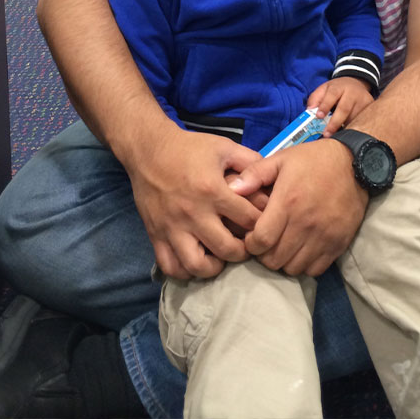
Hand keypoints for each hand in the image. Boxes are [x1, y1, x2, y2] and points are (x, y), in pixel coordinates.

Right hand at [126, 125, 263, 279]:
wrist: (149, 150)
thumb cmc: (189, 148)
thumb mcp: (224, 147)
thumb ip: (250, 162)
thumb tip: (270, 179)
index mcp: (212, 191)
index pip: (248, 220)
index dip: (262, 224)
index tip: (263, 224)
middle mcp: (193, 213)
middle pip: (227, 249)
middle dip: (243, 251)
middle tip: (246, 246)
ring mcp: (172, 228)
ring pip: (197, 265)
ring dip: (214, 267)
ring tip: (220, 257)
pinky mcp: (155, 235)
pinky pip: (170, 266)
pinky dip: (185, 271)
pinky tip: (195, 261)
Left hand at [229, 139, 368, 275]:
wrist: (355, 163)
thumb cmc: (313, 160)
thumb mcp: (282, 159)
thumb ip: (254, 174)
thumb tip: (231, 188)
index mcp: (288, 202)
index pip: (261, 241)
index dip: (251, 244)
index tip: (252, 236)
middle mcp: (305, 223)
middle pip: (274, 259)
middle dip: (264, 255)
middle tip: (266, 242)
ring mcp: (324, 236)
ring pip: (293, 268)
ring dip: (284, 261)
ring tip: (283, 246)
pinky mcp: (338, 244)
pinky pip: (315, 269)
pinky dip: (304, 265)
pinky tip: (301, 249)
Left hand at [306, 77, 373, 134]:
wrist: (356, 82)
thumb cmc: (337, 89)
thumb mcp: (324, 88)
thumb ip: (315, 98)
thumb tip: (309, 111)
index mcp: (339, 86)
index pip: (332, 95)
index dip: (325, 106)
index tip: (318, 116)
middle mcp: (352, 93)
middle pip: (344, 108)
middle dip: (335, 123)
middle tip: (327, 134)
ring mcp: (363, 100)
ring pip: (355, 117)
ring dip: (346, 128)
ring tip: (338, 139)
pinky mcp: (370, 107)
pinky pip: (363, 121)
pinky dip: (356, 129)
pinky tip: (349, 136)